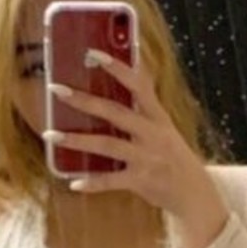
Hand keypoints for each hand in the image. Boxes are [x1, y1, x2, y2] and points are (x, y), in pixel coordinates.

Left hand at [45, 49, 222, 226]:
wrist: (195, 194)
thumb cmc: (175, 159)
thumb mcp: (166, 130)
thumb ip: (145, 111)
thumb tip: (125, 83)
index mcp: (158, 117)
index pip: (138, 85)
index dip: (117, 67)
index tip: (93, 53)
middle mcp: (152, 134)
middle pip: (115, 112)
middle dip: (85, 100)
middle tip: (57, 89)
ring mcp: (146, 158)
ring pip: (107, 145)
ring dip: (77, 141)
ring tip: (51, 135)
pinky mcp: (141, 181)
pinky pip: (111, 182)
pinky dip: (92, 183)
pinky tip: (74, 183)